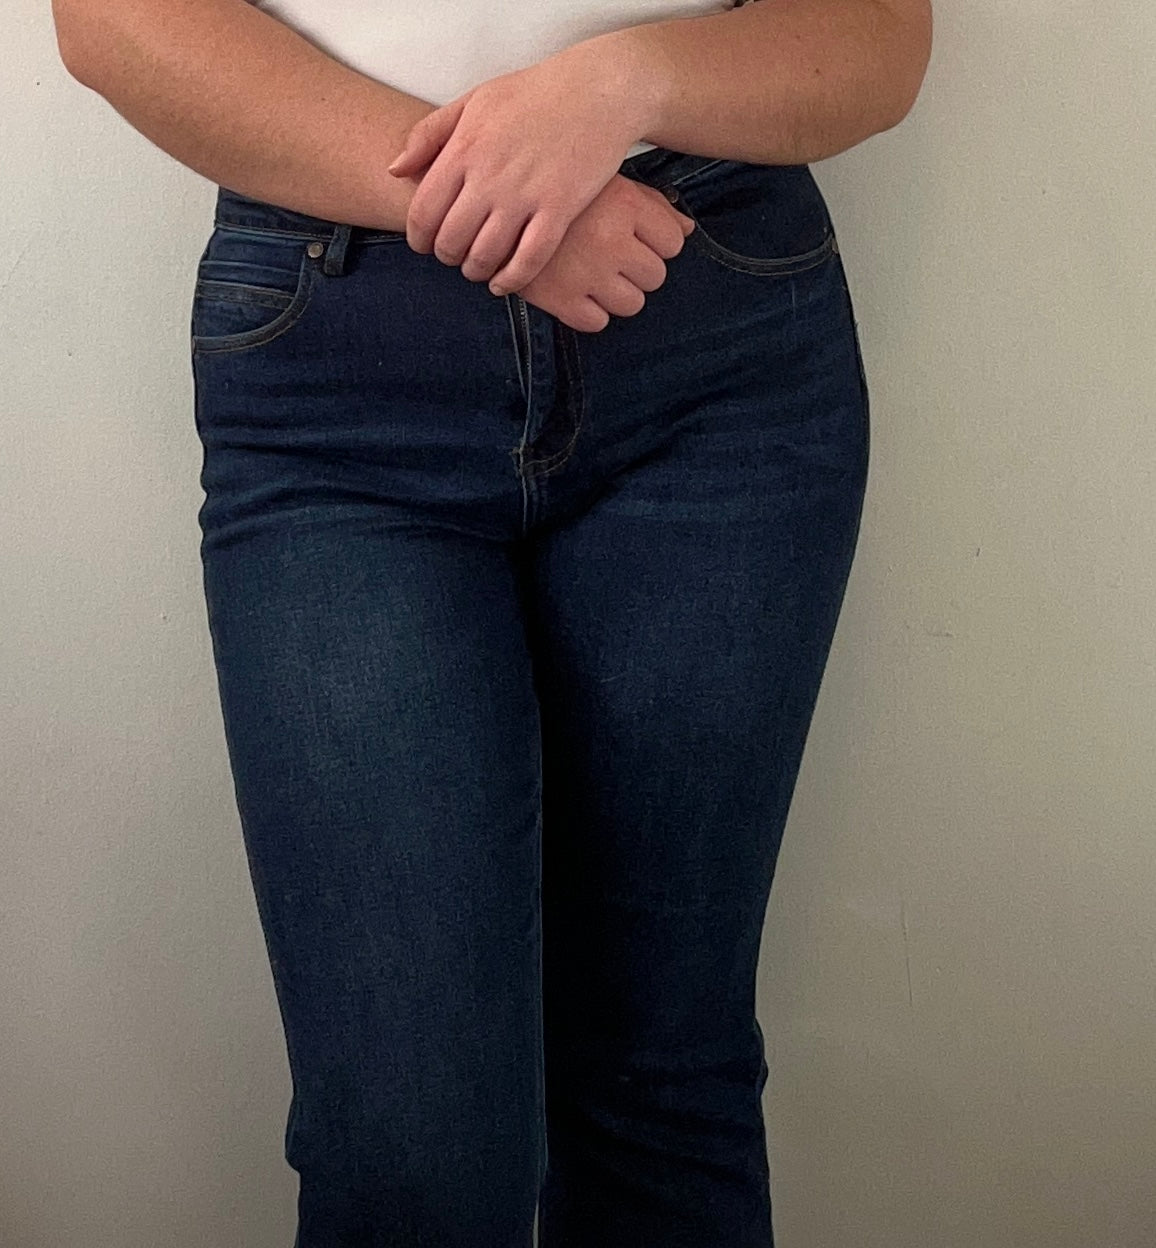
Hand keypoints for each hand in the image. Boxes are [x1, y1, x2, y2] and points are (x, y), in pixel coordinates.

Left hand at [385, 41, 655, 294]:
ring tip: (478, 268)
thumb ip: (429, 135)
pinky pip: (528, 260)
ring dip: (476, 271)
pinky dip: (512, 280)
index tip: (425, 244)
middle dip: (446, 256)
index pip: (423, 212)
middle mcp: (490, 176)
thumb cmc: (534, 93)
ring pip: (485, 256)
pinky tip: (505, 283)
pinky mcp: (559, 210)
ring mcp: (525, 195)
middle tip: (454, 256)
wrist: (597, 90)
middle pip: (450, 241)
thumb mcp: (474, 101)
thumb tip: (396, 171)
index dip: (418, 238)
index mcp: (464, 149)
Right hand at [513, 173, 694, 332]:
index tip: (635, 238)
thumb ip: (650, 204)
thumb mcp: (604, 181)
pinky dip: (590, 312)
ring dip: (618, 294)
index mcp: (624, 204)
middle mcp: (610, 240)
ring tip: (594, 274)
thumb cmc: (555, 188)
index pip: (672, 242)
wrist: (491, 203)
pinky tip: (576, 290)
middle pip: (655, 277)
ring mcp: (586, 273)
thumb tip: (686, 230)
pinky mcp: (560, 300)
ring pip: (632, 304)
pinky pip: (597, 322)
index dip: (657, 243)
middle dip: (638, 269)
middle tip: (611, 256)